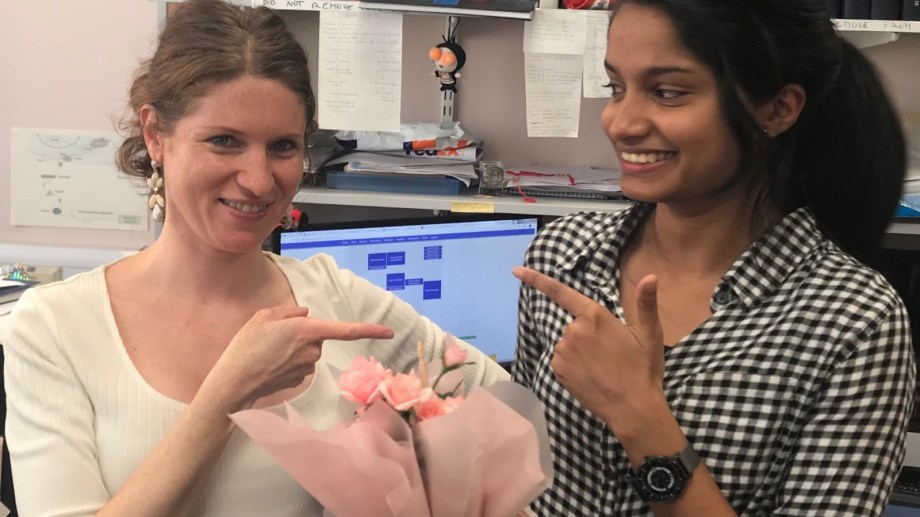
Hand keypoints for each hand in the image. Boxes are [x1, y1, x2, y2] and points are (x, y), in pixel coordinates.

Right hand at [211, 306, 393, 406]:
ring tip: (267, 350)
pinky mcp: (299, 381)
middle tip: (274, 335)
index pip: (347, 331)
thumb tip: (305, 314)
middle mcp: (312, 351)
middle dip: (302, 334)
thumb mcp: (264, 316)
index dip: (370, 330)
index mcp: (307, 330)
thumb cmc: (246, 346)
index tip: (389, 332)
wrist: (234, 382)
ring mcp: (306, 368)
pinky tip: (269, 363)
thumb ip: (289, 312)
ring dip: (293, 348)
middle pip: (318, 337)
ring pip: (308, 351)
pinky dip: (287, 362)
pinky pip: (299, 365)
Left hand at [513, 266, 664, 424]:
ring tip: (602, 366)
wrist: (632, 408)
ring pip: (568, 344)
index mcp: (594, 316)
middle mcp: (573, 330)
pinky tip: (590, 376)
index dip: (537, 280)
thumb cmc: (643, 369)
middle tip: (610, 352)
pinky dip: (572, 365)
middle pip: (574, 325)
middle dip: (588, 334)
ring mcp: (563, 351)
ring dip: (580, 351)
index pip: (561, 292)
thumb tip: (651, 276)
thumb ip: (646, 303)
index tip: (516, 271)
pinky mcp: (557, 369)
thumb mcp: (649, 334)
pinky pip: (562, 360)